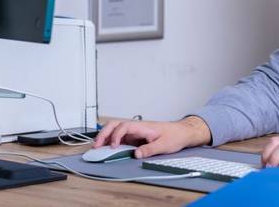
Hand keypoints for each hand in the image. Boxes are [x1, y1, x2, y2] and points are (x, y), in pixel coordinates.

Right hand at [93, 116, 211, 158]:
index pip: (124, 126)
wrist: (182, 132)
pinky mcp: (136, 136)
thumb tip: (136, 154)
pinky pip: (121, 136)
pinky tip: (107, 147)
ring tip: (97, 146)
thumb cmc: (175, 135)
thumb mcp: (164, 145)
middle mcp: (137, 127)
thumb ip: (150, 149)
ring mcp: (136, 131)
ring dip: (106, 136)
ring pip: (116, 129)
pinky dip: (112, 140)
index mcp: (143, 126)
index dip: (116, 135)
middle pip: (115, 124)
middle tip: (96, 145)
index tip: (113, 146)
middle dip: (104, 133)